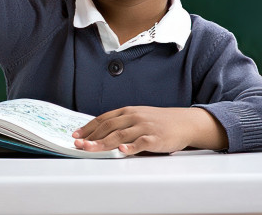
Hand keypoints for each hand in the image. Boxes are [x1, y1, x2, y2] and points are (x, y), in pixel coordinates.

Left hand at [72, 106, 226, 154]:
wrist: (185, 122)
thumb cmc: (159, 122)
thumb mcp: (138, 117)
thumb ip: (121, 123)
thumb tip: (99, 133)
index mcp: (128, 111)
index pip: (103, 119)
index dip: (88, 128)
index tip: (76, 135)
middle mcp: (134, 117)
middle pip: (108, 127)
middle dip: (91, 137)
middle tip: (79, 145)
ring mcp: (145, 127)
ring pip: (121, 135)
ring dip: (103, 143)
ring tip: (91, 149)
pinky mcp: (156, 138)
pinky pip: (142, 142)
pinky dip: (132, 146)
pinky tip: (123, 150)